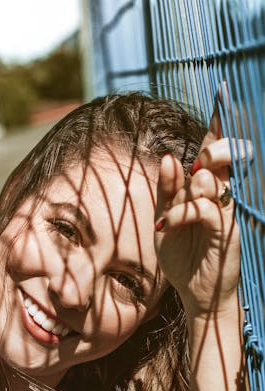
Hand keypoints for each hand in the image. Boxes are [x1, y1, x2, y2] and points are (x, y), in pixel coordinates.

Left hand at [154, 86, 251, 318]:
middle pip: (221, 158)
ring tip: (171, 211)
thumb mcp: (166, 222)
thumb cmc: (183, 259)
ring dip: (189, 186)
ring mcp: (225, 213)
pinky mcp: (224, 231)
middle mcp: (220, 197)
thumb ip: (167, 192)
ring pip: (211, 180)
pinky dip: (181, 212)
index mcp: (206, 191)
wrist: (197, 295)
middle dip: (210, 149)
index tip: (222, 95)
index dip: (218, 127)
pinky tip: (164, 224)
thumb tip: (171, 158)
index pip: (214, 154)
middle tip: (199, 160)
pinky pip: (203, 209)